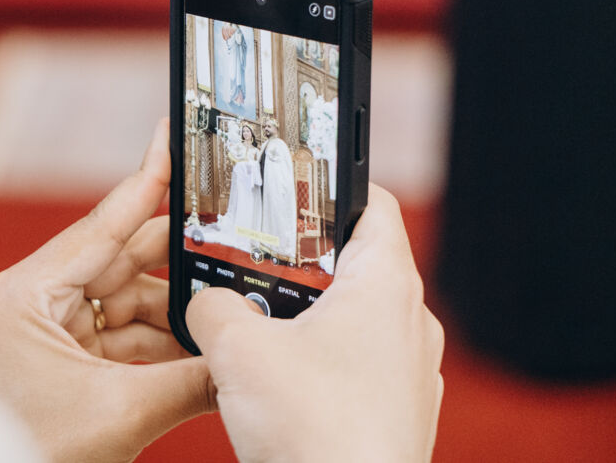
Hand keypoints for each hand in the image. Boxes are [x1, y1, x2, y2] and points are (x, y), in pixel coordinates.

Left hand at [0, 119, 215, 461]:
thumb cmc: (31, 454)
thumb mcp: (120, 413)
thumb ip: (192, 381)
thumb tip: (246, 360)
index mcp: (24, 295)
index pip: (99, 226)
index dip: (143, 182)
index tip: (169, 138)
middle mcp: (31, 303)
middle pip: (119, 261)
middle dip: (177, 258)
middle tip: (230, 233)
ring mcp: (47, 333)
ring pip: (127, 303)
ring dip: (176, 311)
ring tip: (225, 308)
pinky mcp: (62, 363)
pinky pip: (123, 339)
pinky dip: (162, 345)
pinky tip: (201, 345)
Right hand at [187, 185, 444, 462]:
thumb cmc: (316, 433)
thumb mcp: (235, 350)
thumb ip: (211, 306)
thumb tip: (205, 303)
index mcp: (386, 284)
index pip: (368, 201)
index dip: (324, 184)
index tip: (287, 182)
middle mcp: (410, 322)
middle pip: (351, 261)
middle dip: (295, 260)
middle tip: (249, 259)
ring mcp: (409, 372)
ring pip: (350, 318)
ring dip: (301, 317)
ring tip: (253, 326)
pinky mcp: (396, 413)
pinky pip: (353, 366)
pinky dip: (315, 362)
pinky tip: (275, 381)